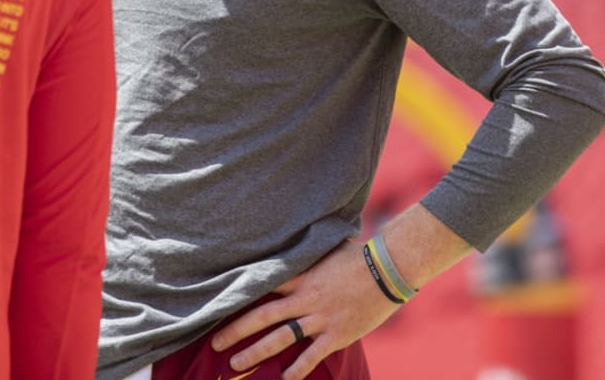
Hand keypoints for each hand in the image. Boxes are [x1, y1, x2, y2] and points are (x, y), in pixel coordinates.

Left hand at [210, 240, 401, 379]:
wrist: (388, 269)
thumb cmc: (360, 254)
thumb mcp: (328, 248)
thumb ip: (309, 253)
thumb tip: (297, 238)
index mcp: (301, 276)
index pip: (262, 286)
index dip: (240, 296)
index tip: (219, 305)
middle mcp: (305, 298)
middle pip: (262, 316)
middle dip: (236, 330)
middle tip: (215, 342)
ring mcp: (320, 318)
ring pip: (280, 339)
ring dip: (255, 352)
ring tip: (235, 363)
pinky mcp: (337, 334)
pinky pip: (311, 356)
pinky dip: (297, 369)